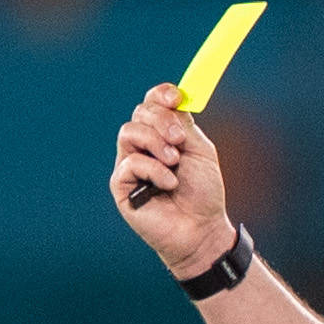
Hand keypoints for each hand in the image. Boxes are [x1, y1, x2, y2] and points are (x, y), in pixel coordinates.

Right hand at [112, 87, 233, 266]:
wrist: (202, 229)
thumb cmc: (203, 193)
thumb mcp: (200, 152)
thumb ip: (186, 125)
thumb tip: (176, 98)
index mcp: (163, 134)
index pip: (152, 104)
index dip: (160, 95)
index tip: (175, 96)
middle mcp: (143, 145)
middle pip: (140, 113)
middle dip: (161, 120)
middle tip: (179, 138)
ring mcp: (130, 163)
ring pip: (129, 132)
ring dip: (155, 142)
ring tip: (175, 162)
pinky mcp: (121, 184)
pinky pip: (130, 162)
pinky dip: (153, 169)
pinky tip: (169, 184)